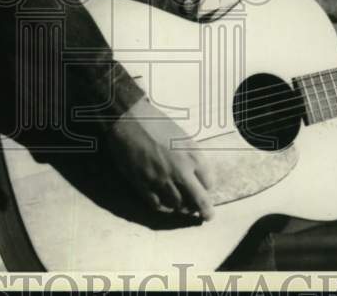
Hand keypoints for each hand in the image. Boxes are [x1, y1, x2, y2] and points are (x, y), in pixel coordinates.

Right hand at [108, 96, 215, 220]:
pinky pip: (157, 204)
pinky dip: (163, 206)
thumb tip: (196, 174)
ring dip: (182, 208)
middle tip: (206, 216)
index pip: (208, 182)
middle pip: (198, 200)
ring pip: (178, 205)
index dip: (208, 188)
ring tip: (183, 207)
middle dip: (204, 211)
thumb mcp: (182, 135)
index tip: (205, 190)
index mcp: (192, 155)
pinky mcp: (143, 185)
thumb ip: (192, 156)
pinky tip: (164, 203)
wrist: (128, 120)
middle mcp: (180, 171)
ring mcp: (161, 180)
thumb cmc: (156, 123)